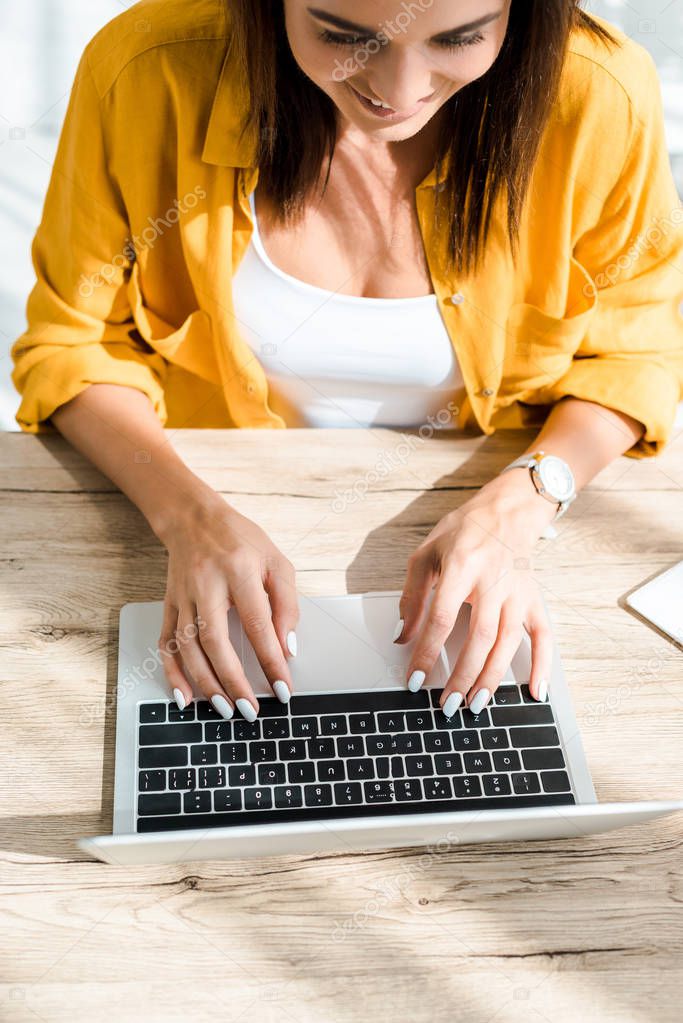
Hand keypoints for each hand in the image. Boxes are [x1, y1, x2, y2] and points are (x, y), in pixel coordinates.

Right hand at [157, 493, 298, 719]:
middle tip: (250, 709)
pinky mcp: (169, 605)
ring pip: (188, 647)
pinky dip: (172, 673)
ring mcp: (183, 597)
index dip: (271, 660)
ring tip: (224, 709)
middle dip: (233, 681)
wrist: (194, 518)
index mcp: (239, 572)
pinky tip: (184, 697)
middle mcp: (207, 585)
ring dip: (205, 682)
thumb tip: (287, 647)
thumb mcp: (277, 562)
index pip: (257, 624)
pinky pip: (166, 643)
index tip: (283, 687)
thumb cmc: (241, 540)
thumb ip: (286, 603)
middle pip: (215, 641)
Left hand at [394, 470, 557, 716]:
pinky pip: (543, 636)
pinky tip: (536, 691)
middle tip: (447, 704)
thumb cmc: (463, 532)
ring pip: (508, 643)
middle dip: (462, 675)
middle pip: (479, 638)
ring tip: (475, 704)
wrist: (507, 511)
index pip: (442, 618)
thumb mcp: (426, 554)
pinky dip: (543, 666)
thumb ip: (412, 596)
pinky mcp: (534, 599)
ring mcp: (518, 593)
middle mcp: (493, 582)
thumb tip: (401, 635)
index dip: (427, 652)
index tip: (415, 679)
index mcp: (462, 568)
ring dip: (492, 678)